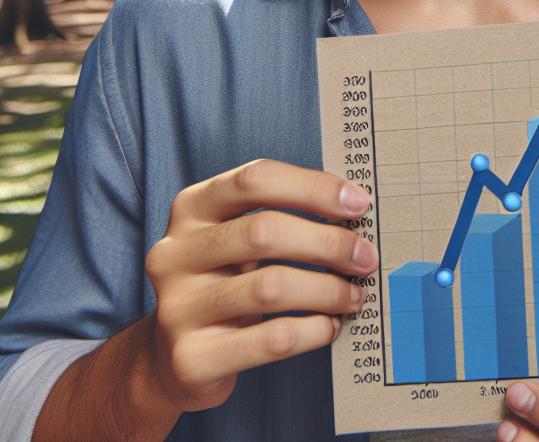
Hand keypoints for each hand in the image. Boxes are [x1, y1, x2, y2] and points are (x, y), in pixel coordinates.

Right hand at [144, 159, 378, 413]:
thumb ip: (278, 215)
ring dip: (327, 290)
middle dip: (328, 242)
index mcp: (190, 208)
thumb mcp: (234, 237)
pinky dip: (313, 330)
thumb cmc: (223, 281)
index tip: (357, 203)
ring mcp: (177, 307)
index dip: (312, 187)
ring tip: (353, 295)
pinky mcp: (192, 359)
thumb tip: (353, 208)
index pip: (255, 180)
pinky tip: (329, 325)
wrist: (174, 357)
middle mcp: (174, 252)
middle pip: (264, 232)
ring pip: (271, 287)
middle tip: (364, 256)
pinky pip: (272, 339)